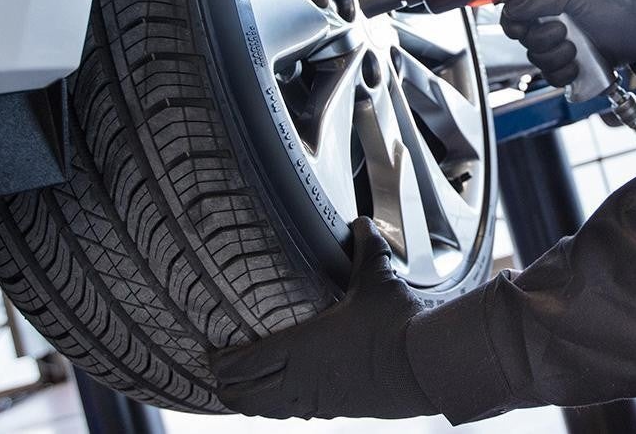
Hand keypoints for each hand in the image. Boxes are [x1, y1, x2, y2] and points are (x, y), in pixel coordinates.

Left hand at [209, 218, 433, 419]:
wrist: (424, 366)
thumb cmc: (395, 323)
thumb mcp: (377, 278)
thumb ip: (365, 247)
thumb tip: (361, 223)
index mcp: (300, 347)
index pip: (241, 364)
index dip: (219, 362)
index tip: (210, 351)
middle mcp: (301, 380)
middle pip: (243, 397)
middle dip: (225, 387)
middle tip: (218, 372)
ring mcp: (318, 400)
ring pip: (267, 411)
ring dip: (250, 401)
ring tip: (243, 388)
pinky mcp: (337, 409)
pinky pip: (295, 413)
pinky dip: (279, 407)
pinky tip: (285, 396)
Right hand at [501, 0, 635, 86]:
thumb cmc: (611, 8)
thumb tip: (512, 9)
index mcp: (546, 1)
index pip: (512, 14)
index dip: (513, 24)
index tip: (524, 28)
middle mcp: (548, 22)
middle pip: (523, 40)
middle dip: (543, 40)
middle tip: (565, 32)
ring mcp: (557, 46)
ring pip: (536, 60)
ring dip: (556, 57)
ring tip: (577, 50)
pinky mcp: (567, 66)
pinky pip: (551, 77)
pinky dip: (563, 74)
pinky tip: (578, 66)